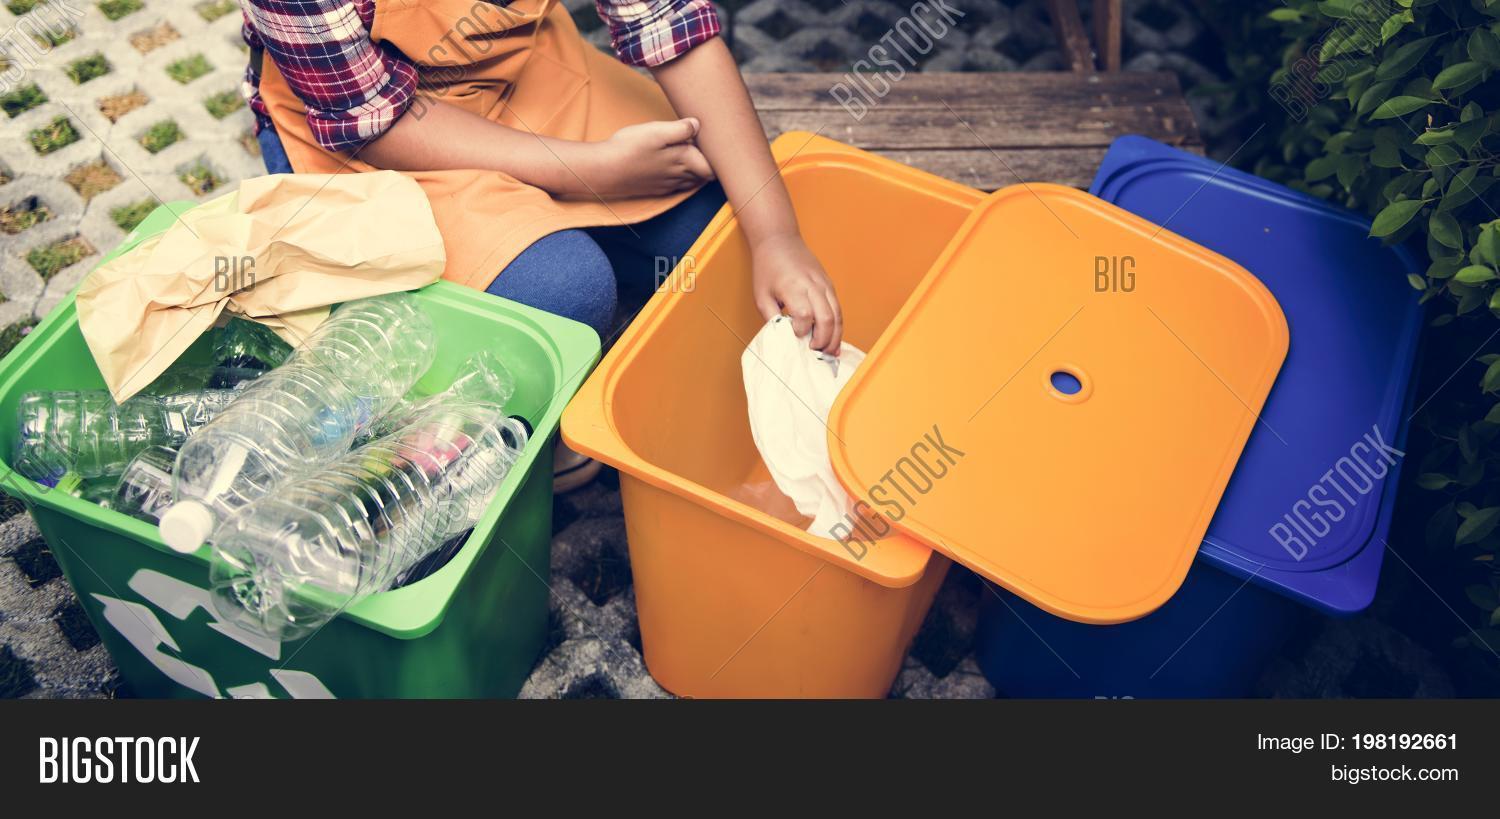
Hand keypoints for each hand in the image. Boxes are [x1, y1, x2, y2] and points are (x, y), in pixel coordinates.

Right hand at [577, 119, 714, 198]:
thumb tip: (698, 124)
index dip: (719, 157)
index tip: (718, 142)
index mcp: (683, 161)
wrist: (604, 171)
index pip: (713, 167)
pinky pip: (678, 185)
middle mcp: (679, 176)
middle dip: (711, 163)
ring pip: (692, 180)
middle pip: (706, 175)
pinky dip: (683, 177)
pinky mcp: (656, 188)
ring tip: (695, 154)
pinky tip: (677, 166)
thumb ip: (680, 129)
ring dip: (697, 170)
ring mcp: (667, 184)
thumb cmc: (629, 148)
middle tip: (709, 146)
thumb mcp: (656, 131)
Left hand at [751, 233, 842, 353]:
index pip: (805, 315)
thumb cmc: (768, 268)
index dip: (801, 331)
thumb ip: (771, 318)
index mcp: (793, 287)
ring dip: (835, 336)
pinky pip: (838, 309)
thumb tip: (782, 338)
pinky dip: (838, 326)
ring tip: (828, 353)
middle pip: (826, 318)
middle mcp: (813, 285)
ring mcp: (824, 284)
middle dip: (822, 340)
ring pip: (837, 315)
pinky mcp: (829, 285)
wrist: (779, 241)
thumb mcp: (761, 295)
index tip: (795, 336)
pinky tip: (834, 339)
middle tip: (814, 352)